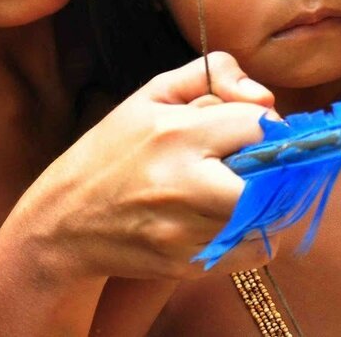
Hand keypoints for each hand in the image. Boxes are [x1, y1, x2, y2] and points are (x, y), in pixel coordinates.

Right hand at [10, 52, 279, 283]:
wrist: (64, 221)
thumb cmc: (113, 150)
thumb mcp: (152, 95)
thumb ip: (212, 75)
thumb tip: (266, 98)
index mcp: (175, 133)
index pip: (259, 125)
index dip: (267, 125)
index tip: (254, 131)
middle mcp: (184, 184)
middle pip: (272, 180)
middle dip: (276, 170)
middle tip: (258, 165)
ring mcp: (186, 231)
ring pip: (269, 219)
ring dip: (268, 203)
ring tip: (239, 189)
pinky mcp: (187, 264)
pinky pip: (252, 252)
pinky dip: (253, 235)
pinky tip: (227, 218)